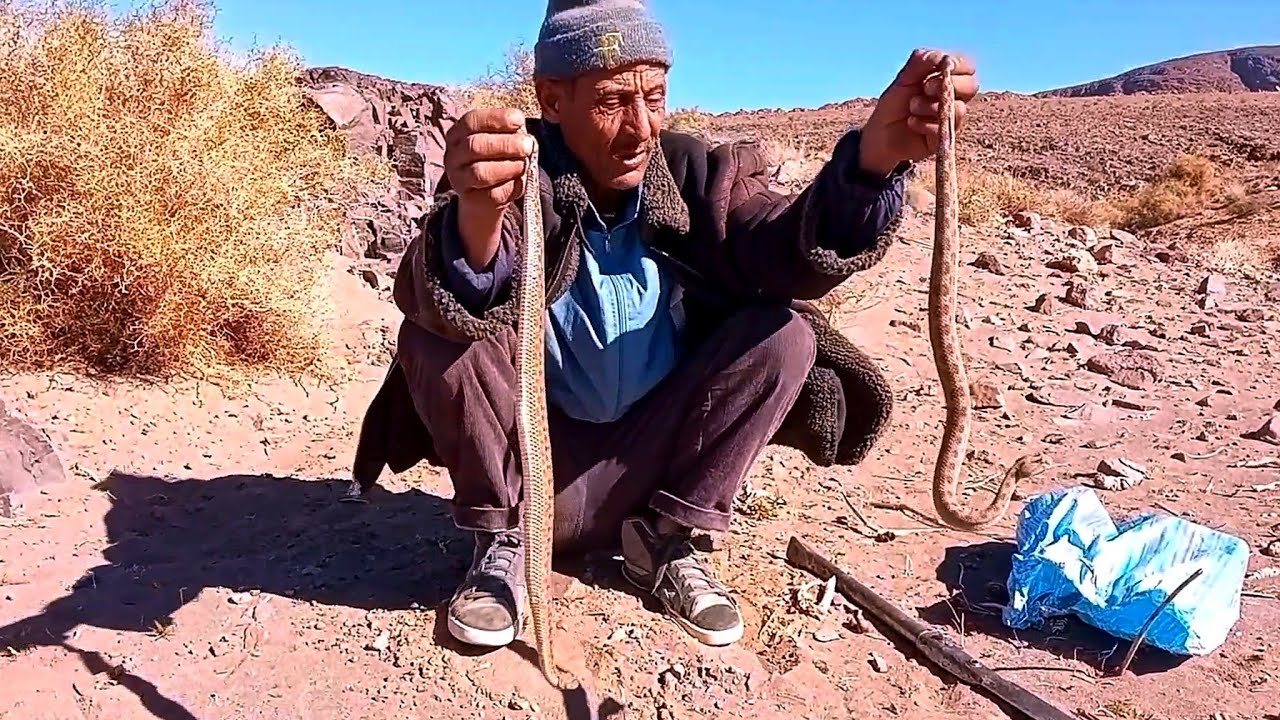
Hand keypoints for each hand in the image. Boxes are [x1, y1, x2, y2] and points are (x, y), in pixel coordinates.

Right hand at [442, 107, 533, 268]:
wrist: (486, 195)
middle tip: (528, 145)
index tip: (519, 120)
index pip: (472, 121)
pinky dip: (509, 187)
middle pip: (475, 146)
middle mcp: (454, 154)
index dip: (496, 119)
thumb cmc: (496, 159)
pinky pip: (491, 194)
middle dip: (505, 144)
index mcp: (459, 133)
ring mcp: (458, 178)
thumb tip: (526, 137)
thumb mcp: (502, 141)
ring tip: (524, 165)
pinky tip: (518, 181)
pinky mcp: (469, 198)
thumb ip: (511, 134)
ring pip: (480, 172)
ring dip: (507, 167)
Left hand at [858, 49, 978, 176]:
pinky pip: (944, 128)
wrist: (880, 134)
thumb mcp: (903, 80)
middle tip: (925, 87)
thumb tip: (939, 55)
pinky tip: (911, 122)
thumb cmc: (893, 104)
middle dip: (949, 84)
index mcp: (946, 78)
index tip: (942, 66)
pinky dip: (924, 123)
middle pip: (972, 85)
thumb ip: (919, 64)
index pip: (968, 66)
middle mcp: (953, 96)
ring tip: (911, 107)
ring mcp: (951, 117)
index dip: (959, 64)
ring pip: (959, 108)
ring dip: (931, 105)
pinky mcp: (945, 136)